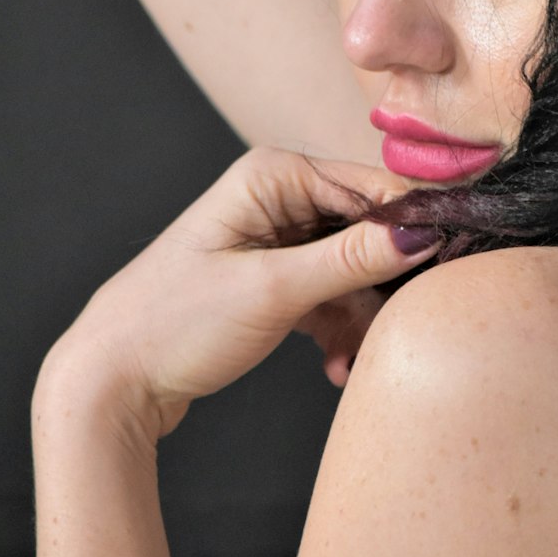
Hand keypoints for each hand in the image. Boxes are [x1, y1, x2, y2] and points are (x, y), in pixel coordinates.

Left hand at [37, 148, 436, 440]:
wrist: (110, 382)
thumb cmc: (173, 323)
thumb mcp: (274, 291)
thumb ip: (354, 259)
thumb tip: (428, 231)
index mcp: (273, 174)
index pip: (373, 187)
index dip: (415, 228)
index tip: (448, 270)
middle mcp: (276, 195)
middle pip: (368, 228)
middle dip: (385, 284)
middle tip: (402, 328)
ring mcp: (275, 237)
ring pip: (354, 268)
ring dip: (361, 317)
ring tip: (353, 361)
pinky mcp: (274, 276)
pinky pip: (331, 294)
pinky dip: (338, 329)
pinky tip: (335, 366)